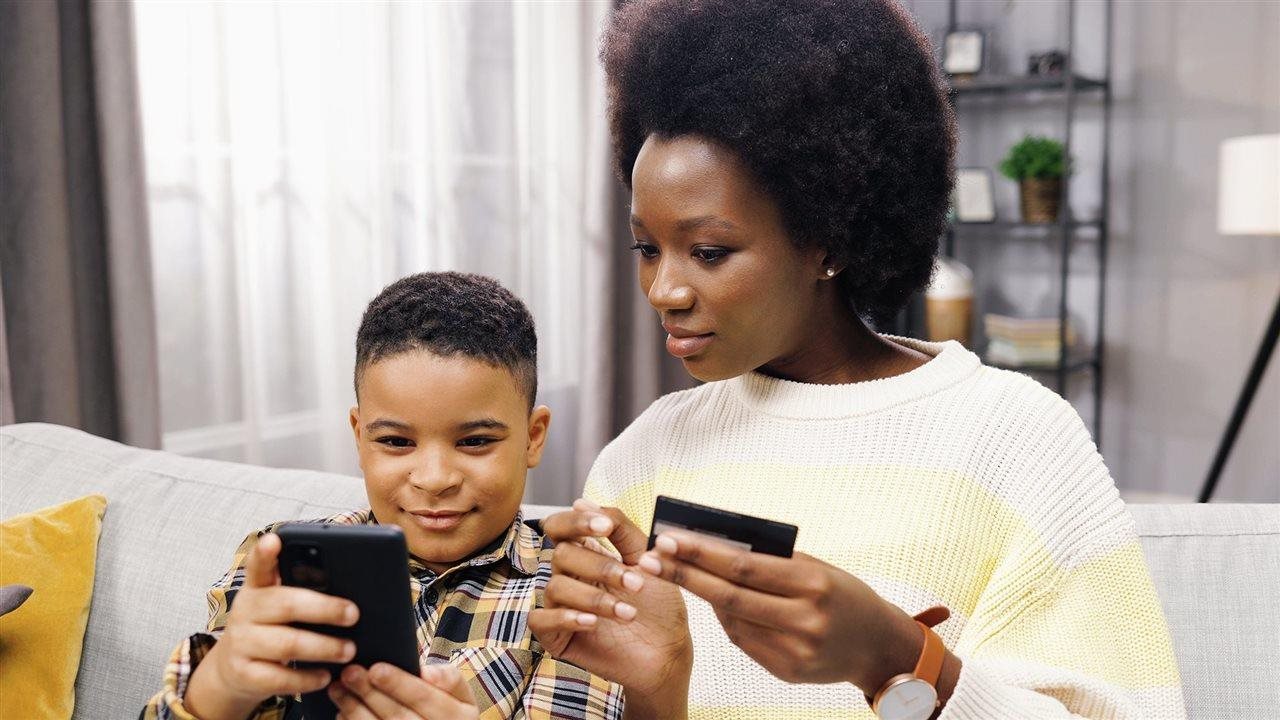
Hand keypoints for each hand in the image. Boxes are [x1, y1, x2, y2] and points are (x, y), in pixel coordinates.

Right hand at [185, 533, 361, 719]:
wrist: (235, 670)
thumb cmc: (271, 629)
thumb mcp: (279, 606)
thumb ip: (304, 591)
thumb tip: (351, 589)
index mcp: (258, 588)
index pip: (258, 565)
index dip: (265, 553)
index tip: (274, 540)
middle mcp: (245, 611)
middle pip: (286, 604)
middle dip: (325, 609)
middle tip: (353, 614)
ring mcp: (241, 643)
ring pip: (287, 644)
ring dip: (324, 647)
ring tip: (349, 650)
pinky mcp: (243, 673)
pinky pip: (279, 678)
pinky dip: (306, 678)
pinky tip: (325, 676)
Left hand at [328, 663, 478, 718]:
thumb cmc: (448, 711)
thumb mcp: (460, 694)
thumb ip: (448, 678)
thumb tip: (427, 673)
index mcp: (460, 718)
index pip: (425, 698)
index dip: (399, 684)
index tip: (375, 668)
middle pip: (399, 717)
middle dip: (371, 694)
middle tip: (349, 673)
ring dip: (355, 710)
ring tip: (338, 689)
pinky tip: (343, 713)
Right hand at [527, 500, 691, 715]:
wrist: (669, 652)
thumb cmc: (659, 605)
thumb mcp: (647, 560)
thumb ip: (621, 530)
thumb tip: (582, 501)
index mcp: (586, 554)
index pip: (560, 527)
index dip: (576, 522)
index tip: (605, 528)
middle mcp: (569, 577)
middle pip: (561, 555)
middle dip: (601, 567)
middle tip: (637, 584)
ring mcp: (561, 607)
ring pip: (555, 587)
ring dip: (595, 598)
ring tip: (629, 613)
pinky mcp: (556, 637)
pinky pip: (541, 620)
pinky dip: (566, 618)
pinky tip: (592, 622)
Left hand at [640, 529, 927, 692]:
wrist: (878, 646)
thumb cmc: (843, 594)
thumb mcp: (818, 568)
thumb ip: (773, 559)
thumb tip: (715, 543)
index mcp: (814, 584)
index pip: (745, 567)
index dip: (702, 553)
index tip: (669, 538)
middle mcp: (805, 620)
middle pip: (730, 595)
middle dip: (685, 574)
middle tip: (651, 558)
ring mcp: (795, 650)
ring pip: (732, 620)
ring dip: (700, 595)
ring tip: (674, 572)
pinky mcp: (787, 671)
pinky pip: (743, 641)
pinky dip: (726, 619)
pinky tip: (713, 602)